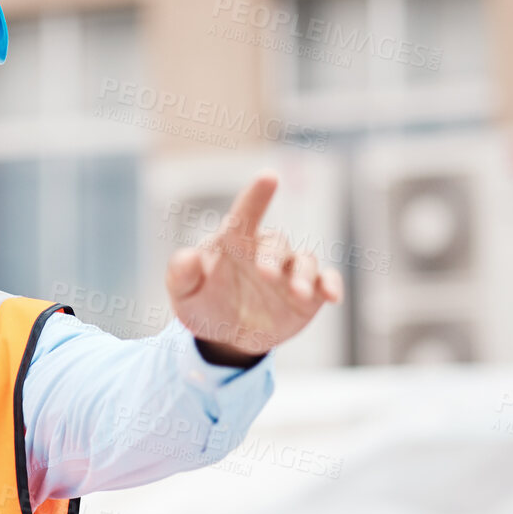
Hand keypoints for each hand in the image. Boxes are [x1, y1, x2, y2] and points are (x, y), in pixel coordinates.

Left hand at [165, 170, 343, 359]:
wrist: (227, 336)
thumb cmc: (204, 304)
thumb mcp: (184, 295)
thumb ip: (181, 275)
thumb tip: (187, 256)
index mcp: (234, 242)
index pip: (245, 214)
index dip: (256, 196)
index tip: (268, 177)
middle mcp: (266, 251)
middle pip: (276, 243)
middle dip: (273, 256)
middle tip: (265, 274)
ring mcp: (290, 271)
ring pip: (305, 261)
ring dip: (304, 274)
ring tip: (298, 293)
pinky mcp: (310, 293)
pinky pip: (325, 281)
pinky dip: (331, 285)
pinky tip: (332, 296)